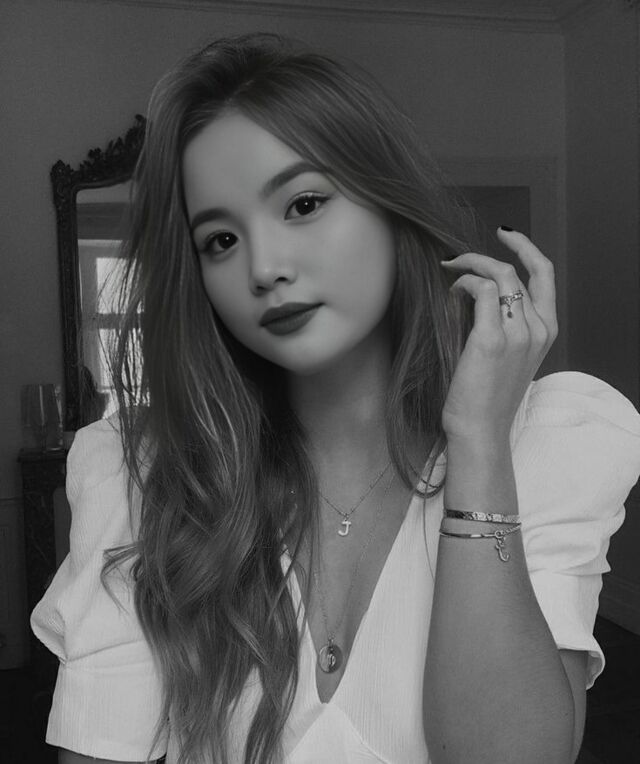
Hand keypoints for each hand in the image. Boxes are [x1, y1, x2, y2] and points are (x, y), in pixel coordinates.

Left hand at [440, 228, 557, 446]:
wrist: (480, 429)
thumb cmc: (487, 397)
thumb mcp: (508, 356)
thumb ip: (504, 324)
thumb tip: (478, 291)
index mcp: (546, 332)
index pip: (545, 275)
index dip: (527, 248)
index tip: (506, 235)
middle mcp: (538, 329)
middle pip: (518, 272)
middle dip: (484, 257)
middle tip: (456, 259)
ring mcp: (519, 334)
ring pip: (501, 275)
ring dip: (470, 267)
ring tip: (449, 276)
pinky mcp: (493, 340)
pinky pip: (482, 290)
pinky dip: (465, 283)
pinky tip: (452, 293)